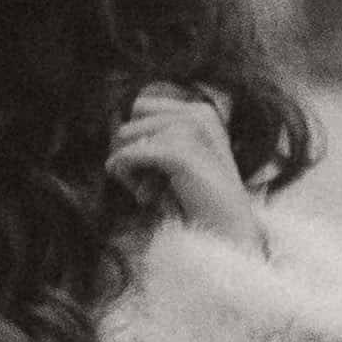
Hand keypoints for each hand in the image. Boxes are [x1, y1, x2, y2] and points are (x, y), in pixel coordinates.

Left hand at [107, 80, 262, 246]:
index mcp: (201, 112)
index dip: (137, 138)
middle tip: (150, 186)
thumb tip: (115, 142)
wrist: (227, 233)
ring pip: (125, 137)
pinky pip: (128, 155)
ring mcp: (190, 131)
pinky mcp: (178, 153)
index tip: (151, 168)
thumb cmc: (199, 202)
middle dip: (131, 154)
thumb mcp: (178, 162)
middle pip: (130, 122)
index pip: (141, 107)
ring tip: (153, 193)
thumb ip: (152, 141)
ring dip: (130, 170)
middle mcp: (197, 114)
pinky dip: (126, 176)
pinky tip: (146, 197)